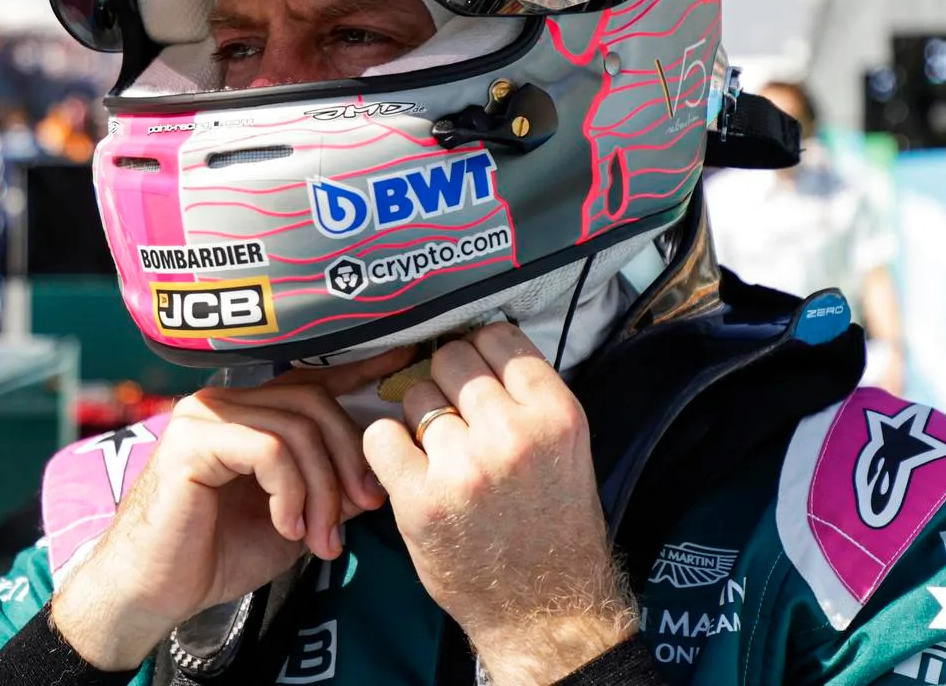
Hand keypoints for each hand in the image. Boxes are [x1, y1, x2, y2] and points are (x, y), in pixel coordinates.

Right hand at [50, 348, 411, 670]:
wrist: (155, 591)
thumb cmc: (216, 555)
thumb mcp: (293, 518)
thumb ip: (329, 488)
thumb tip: (375, 475)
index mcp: (248, 413)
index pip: (311, 379)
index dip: (360, 368)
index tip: (404, 360)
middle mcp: (225, 402)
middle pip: (314, 402)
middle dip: (349, 458)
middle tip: (362, 509)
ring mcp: (206, 416)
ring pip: (297, 428)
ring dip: (322, 488)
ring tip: (320, 536)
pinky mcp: (194, 440)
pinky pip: (269, 450)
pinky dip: (290, 491)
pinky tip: (287, 526)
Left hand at [362, 322, 635, 685]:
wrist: (545, 608)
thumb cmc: (554, 526)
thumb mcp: (565, 449)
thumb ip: (527, 398)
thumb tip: (475, 343)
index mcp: (556, 414)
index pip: (497, 337)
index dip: (480, 350)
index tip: (476, 372)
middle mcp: (511, 433)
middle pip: (451, 358)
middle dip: (447, 382)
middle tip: (455, 417)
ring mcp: (463, 466)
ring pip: (414, 396)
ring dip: (420, 420)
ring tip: (441, 456)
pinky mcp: (420, 499)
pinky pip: (380, 436)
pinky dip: (387, 449)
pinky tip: (408, 468)